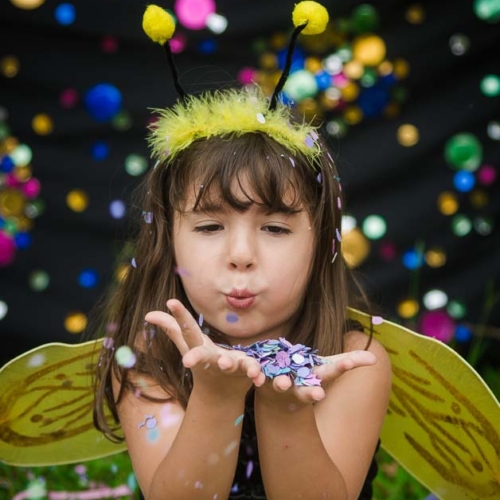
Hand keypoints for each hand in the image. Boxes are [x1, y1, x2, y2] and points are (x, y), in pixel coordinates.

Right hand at [145, 299, 265, 398]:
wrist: (221, 394)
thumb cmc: (202, 362)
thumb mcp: (187, 345)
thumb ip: (172, 328)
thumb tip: (148, 314)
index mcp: (197, 349)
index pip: (186, 330)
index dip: (178, 316)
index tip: (171, 301)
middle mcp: (211, 358)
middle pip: (202, 355)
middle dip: (196, 356)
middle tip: (188, 361)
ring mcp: (229, 366)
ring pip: (229, 364)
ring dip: (229, 363)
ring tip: (227, 362)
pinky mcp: (246, 371)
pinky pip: (252, 371)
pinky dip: (256, 374)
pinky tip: (260, 377)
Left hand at [256, 350, 376, 405]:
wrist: (278, 399)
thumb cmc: (308, 378)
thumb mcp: (328, 367)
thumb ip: (349, 361)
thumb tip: (375, 358)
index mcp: (317, 378)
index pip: (332, 372)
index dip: (342, 367)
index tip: (349, 362)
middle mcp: (300, 386)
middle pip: (307, 391)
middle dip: (312, 392)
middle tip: (319, 394)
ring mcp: (280, 385)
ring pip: (282, 385)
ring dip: (282, 384)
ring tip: (284, 383)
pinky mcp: (262, 380)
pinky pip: (259, 377)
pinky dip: (257, 375)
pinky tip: (256, 374)